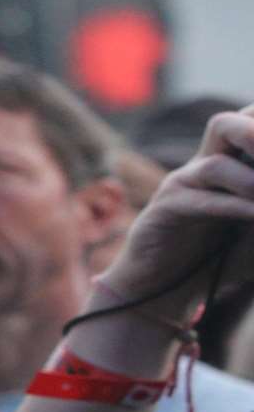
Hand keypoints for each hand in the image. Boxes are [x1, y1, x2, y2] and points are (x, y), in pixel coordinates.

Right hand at [99, 105, 253, 312]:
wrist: (167, 288)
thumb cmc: (222, 257)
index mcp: (232, 163)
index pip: (249, 123)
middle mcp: (205, 167)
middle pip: (225, 124)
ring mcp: (183, 187)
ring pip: (214, 164)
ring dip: (252, 181)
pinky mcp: (166, 211)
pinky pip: (199, 201)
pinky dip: (234, 207)